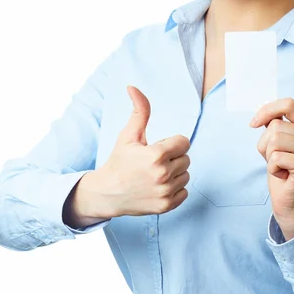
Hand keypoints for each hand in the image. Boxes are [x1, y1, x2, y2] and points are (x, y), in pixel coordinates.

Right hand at [97, 85, 190, 217]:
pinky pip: (184, 191)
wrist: (107, 193)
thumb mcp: (128, 135)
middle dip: (172, 157)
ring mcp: (165, 193)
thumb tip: (133, 87)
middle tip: (153, 162)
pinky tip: (158, 186)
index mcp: (156, 155)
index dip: (171, 143)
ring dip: (174, 173)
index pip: (183, 142)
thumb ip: (139, 111)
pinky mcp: (167, 206)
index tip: (156, 148)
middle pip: (186, 158)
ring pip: (186, 174)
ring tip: (155, 174)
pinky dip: (174, 188)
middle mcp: (163, 175)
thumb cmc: (119, 161)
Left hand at [250, 97, 293, 238]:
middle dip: (265, 143)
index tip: (253, 123)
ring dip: (268, 156)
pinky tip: (283, 174)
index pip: (288, 104)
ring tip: (280, 165)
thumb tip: (261, 112)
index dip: (267, 110)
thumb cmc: (283, 168)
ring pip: (274, 140)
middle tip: (275, 158)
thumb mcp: (278, 141)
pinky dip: (272, 168)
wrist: (290, 200)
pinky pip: (275, 157)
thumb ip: (274, 123)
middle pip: (276, 125)